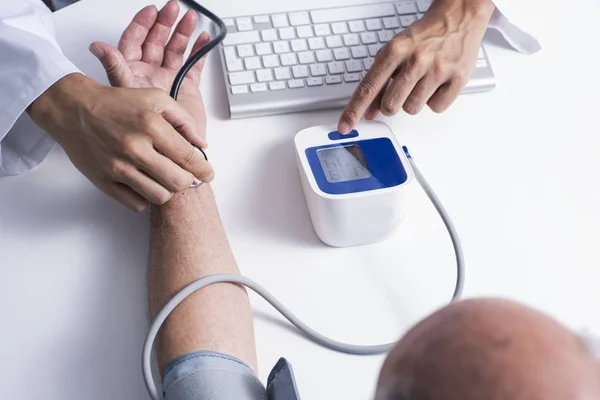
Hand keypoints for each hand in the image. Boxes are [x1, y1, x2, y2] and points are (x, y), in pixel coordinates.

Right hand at [28, 73, 212, 211]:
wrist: (75, 110)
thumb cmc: (117, 103)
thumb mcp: (155, 98)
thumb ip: (184, 120)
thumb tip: (202, 144)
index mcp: (151, 126)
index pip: (189, 158)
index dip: (204, 170)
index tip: (207, 174)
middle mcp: (135, 148)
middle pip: (178, 182)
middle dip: (187, 181)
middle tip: (184, 175)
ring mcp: (118, 168)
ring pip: (160, 197)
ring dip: (167, 190)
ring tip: (164, 178)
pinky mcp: (105, 182)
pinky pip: (137, 204)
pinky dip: (145, 198)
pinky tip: (145, 183)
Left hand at [89, 1, 208, 137]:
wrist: (167, 154)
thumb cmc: (142, 132)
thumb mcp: (125, 95)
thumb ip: (116, 69)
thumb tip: (97, 47)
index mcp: (133, 73)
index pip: (135, 41)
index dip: (142, 24)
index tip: (151, 11)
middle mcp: (150, 74)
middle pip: (157, 41)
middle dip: (165, 23)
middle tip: (174, 9)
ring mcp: (169, 80)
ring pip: (176, 50)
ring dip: (183, 33)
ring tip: (191, 20)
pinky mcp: (187, 88)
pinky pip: (194, 65)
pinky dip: (199, 51)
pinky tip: (204, 38)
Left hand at [338, 0, 494, 132]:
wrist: (457, 18)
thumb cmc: (423, 37)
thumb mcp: (394, 52)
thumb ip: (379, 81)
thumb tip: (368, 111)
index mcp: (395, 51)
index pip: (368, 88)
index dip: (354, 110)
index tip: (345, 126)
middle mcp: (416, 60)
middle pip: (390, 106)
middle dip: (391, 104)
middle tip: (401, 88)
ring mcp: (438, 69)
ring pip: (412, 109)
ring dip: (414, 101)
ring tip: (421, 81)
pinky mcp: (458, 78)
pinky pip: (436, 107)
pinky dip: (435, 100)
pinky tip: (437, 84)